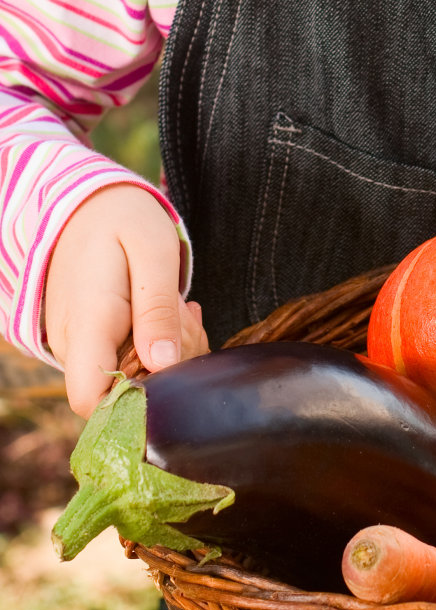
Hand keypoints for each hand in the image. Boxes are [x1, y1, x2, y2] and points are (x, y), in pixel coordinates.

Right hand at [44, 183, 208, 416]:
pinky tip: (169, 312)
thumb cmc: (123, 219)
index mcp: (88, 323)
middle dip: (168, 370)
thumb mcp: (153, 252)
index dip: (134, 405)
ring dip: (167, 353)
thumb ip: (158, 308)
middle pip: (120, 393)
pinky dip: (157, 344)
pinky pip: (127, 360)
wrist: (87, 204)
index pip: (91, 401)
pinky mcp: (90, 341)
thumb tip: (164, 365)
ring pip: (127, 378)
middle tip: (187, 317)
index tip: (174, 369)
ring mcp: (80, 344)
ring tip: (179, 308)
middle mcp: (75, 343)